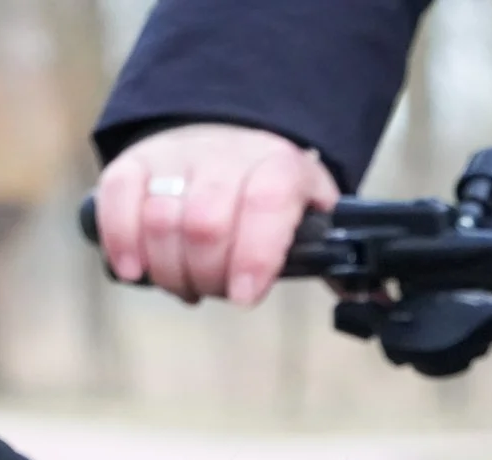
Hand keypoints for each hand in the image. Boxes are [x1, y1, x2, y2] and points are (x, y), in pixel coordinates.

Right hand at [95, 124, 339, 304]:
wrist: (229, 128)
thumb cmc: (272, 188)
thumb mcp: (310, 208)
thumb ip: (332, 254)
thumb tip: (373, 298)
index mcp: (279, 168)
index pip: (265, 205)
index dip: (253, 255)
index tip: (244, 294)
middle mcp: (227, 156)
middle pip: (206, 223)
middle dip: (207, 274)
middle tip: (214, 290)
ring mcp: (177, 157)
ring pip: (161, 219)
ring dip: (169, 270)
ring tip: (184, 284)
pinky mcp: (135, 163)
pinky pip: (118, 200)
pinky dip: (123, 241)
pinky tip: (136, 271)